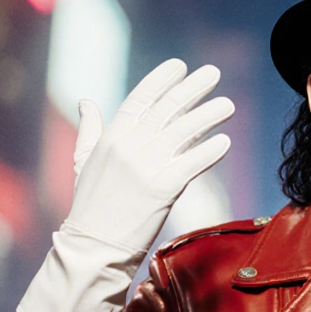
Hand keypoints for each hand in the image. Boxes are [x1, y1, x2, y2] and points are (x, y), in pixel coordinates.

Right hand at [65, 58, 233, 253]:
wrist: (94, 246)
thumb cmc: (90, 205)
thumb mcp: (83, 162)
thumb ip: (89, 130)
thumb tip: (85, 101)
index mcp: (112, 137)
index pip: (140, 99)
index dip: (161, 80)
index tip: (180, 65)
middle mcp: (129, 146)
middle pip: (167, 108)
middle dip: (193, 88)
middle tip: (213, 73)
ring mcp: (147, 166)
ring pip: (185, 131)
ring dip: (209, 115)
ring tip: (228, 104)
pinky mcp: (163, 189)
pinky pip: (193, 163)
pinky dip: (210, 151)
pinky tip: (225, 142)